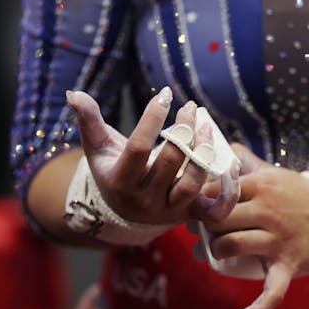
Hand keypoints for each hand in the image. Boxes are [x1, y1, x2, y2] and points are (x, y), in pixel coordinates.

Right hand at [66, 88, 236, 225]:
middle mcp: (145, 199)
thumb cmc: (113, 171)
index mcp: (121, 180)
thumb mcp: (98, 148)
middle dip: (183, 131)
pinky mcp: (190, 215)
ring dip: (203, 153)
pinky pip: (215, 210)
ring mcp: (169, 209)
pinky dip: (229, 191)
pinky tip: (232, 164)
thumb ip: (89, 121)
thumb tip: (75, 93)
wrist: (125, 212)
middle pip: (170, 164)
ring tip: (207, 127)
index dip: (151, 119)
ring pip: (192, 184)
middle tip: (190, 108)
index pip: (138, 149)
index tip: (165, 95)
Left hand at [201, 145, 308, 308]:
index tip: (197, 206)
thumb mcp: (273, 172)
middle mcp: (267, 210)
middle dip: (205, 224)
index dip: (199, 200)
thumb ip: (246, 159)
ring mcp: (277, 239)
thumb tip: (222, 147)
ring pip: (229, 246)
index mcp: (261, 185)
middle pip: (217, 219)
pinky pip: (271, 293)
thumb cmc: (297, 193)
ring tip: (219, 249)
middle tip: (207, 227)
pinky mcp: (287, 264)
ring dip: (216, 250)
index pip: (215, 192)